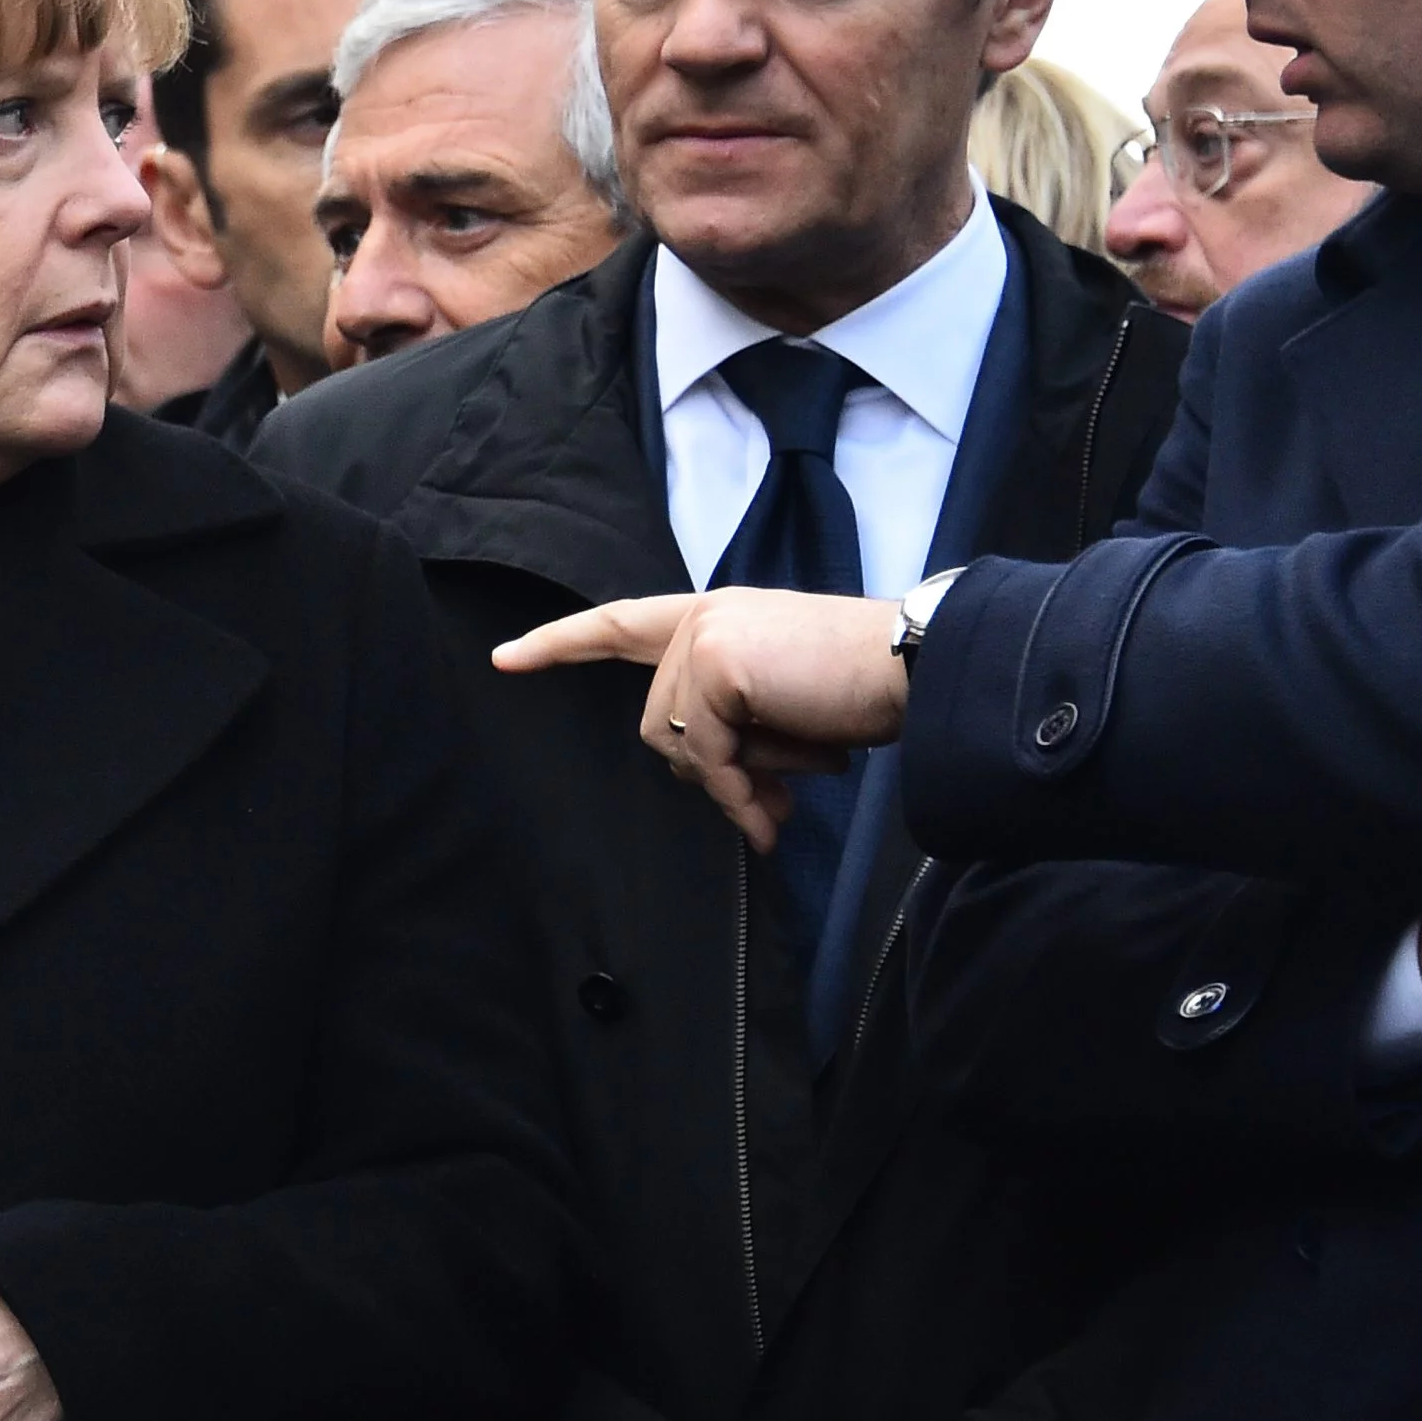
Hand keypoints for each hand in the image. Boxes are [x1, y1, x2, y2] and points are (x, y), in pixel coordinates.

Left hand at [494, 590, 907, 852]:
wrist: (916, 668)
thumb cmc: (861, 692)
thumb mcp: (782, 713)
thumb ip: (733, 732)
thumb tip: (724, 793)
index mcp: (716, 619)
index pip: (622, 625)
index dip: (562, 643)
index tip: (505, 658)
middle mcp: (703, 616)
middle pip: (657, 724)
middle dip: (714, 774)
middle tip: (774, 801)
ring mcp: (706, 635)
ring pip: (676, 744)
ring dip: (735, 783)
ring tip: (792, 792)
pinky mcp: (717, 662)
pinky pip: (704, 753)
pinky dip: (741, 789)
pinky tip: (779, 804)